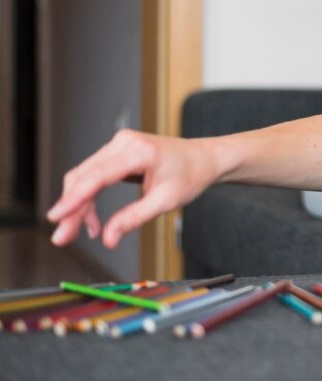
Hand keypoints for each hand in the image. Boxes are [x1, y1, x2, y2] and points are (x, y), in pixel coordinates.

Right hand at [47, 129, 219, 248]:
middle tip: (64, 238)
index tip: (56, 216)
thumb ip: (135, 218)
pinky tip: (93, 219)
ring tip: (84, 232)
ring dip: (79, 205)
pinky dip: (89, 196)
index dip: (73, 198)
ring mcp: (119, 144)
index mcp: (138, 151)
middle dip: (72, 209)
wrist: (205, 158)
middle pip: (85, 177)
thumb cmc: (191, 175)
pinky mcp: (117, 151)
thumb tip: (108, 238)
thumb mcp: (166, 201)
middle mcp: (124, 142)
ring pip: (85, 176)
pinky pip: (94, 174)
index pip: (97, 176)